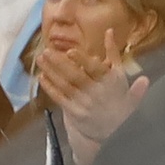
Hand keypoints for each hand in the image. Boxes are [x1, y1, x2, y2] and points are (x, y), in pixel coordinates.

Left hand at [34, 28, 148, 164]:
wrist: (116, 133)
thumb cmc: (119, 101)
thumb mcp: (122, 77)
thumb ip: (115, 55)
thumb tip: (109, 31)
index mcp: (112, 83)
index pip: (96, 70)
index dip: (83, 60)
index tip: (70, 50)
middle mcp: (99, 93)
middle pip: (76, 76)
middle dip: (60, 63)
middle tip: (46, 51)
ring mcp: (86, 104)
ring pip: (66, 85)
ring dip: (52, 72)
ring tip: (41, 59)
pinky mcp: (76, 113)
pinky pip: (61, 98)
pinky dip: (50, 87)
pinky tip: (42, 77)